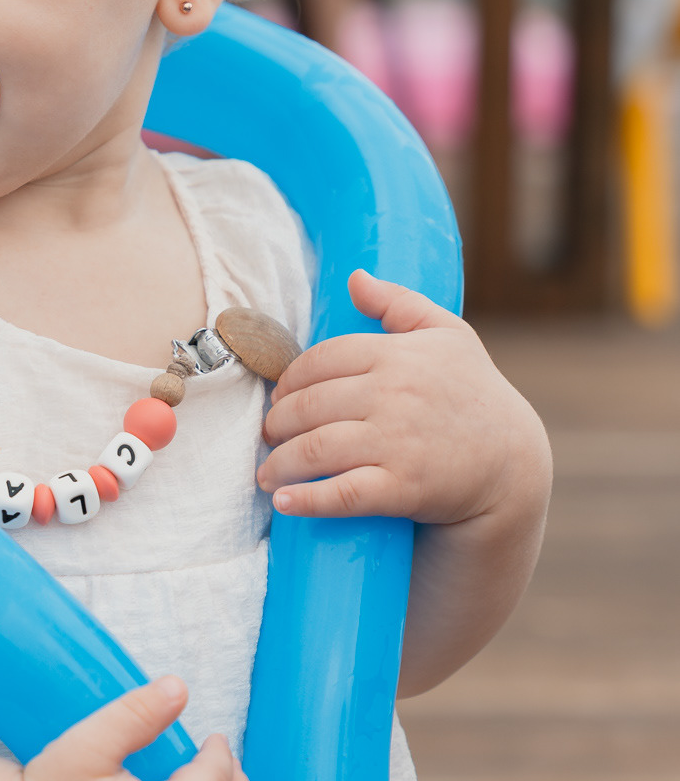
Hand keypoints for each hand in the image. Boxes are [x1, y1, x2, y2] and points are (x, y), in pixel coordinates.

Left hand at [258, 269, 550, 527]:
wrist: (512, 463)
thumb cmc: (475, 393)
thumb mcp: (449, 335)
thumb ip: (399, 302)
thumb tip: (355, 277)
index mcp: (396, 355)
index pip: (319, 362)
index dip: (289, 382)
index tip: (279, 399)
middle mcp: (392, 394)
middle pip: (308, 406)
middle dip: (276, 425)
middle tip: (268, 437)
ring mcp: (397, 441)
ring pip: (315, 449)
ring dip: (279, 464)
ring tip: (266, 474)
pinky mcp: (403, 487)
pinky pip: (342, 493)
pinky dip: (306, 500)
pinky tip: (284, 502)